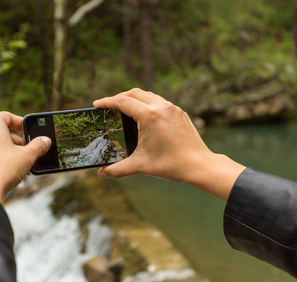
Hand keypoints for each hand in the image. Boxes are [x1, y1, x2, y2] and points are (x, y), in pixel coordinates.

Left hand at [0, 112, 50, 206]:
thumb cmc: (4, 170)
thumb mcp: (28, 156)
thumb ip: (38, 146)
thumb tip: (45, 141)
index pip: (6, 116)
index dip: (19, 122)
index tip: (27, 130)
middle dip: (13, 140)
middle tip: (24, 151)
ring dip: (1, 150)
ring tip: (14, 164)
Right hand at [93, 88, 245, 200]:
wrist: (199, 165)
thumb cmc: (171, 165)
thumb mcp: (140, 166)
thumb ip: (118, 169)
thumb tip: (101, 174)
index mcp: (149, 116)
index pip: (123, 102)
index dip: (107, 102)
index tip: (96, 104)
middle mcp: (161, 107)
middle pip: (134, 93)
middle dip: (118, 97)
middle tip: (107, 106)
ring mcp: (172, 108)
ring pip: (148, 95)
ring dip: (134, 98)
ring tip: (123, 108)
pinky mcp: (180, 112)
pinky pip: (159, 101)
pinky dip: (147, 103)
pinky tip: (143, 115)